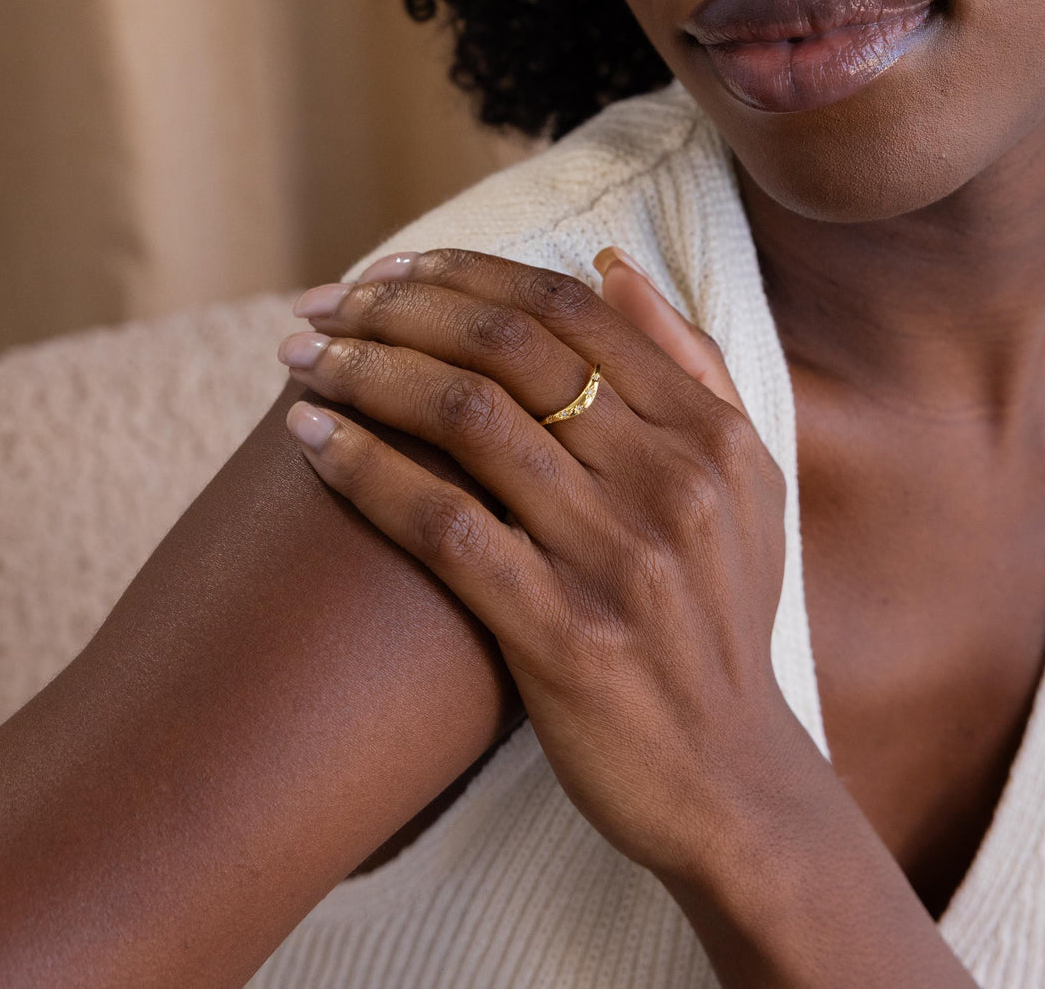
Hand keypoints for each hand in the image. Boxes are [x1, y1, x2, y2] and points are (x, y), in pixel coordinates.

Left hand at [277, 246, 795, 880]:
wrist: (730, 777)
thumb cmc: (722, 618)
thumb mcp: (745, 482)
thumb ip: (690, 366)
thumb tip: (610, 268)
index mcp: (709, 433)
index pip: (569, 309)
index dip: (466, 272)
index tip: (392, 270)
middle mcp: (669, 480)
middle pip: (507, 347)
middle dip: (398, 307)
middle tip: (323, 306)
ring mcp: (617, 557)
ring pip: (466, 418)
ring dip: (365, 371)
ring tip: (300, 361)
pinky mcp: (562, 634)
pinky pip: (444, 525)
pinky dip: (366, 469)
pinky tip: (310, 439)